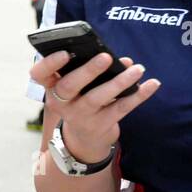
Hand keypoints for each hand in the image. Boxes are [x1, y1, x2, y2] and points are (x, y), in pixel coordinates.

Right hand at [29, 51, 160, 162]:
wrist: (84, 139)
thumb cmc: (80, 101)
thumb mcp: (74, 88)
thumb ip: (90, 71)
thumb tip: (123, 60)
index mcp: (51, 88)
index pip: (39, 74)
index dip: (49, 63)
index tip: (64, 53)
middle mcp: (61, 103)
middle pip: (69, 86)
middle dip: (87, 71)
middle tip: (106, 57)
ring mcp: (80, 116)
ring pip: (97, 98)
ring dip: (118, 82)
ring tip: (137, 69)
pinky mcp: (100, 125)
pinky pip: (121, 108)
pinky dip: (138, 95)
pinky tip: (152, 84)